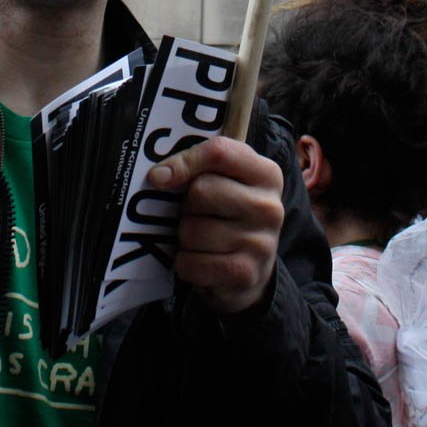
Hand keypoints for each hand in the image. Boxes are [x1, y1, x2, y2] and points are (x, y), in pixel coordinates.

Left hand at [147, 136, 283, 316]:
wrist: (255, 269)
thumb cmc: (230, 214)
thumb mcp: (227, 181)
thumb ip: (199, 166)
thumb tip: (158, 176)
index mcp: (266, 174)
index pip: (219, 152)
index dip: (183, 161)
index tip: (158, 177)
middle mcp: (268, 206)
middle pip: (200, 191)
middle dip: (187, 206)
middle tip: (198, 214)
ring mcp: (260, 242)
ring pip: (191, 230)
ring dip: (185, 238)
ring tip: (202, 240)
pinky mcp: (244, 274)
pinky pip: (191, 263)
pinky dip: (187, 264)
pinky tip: (202, 261)